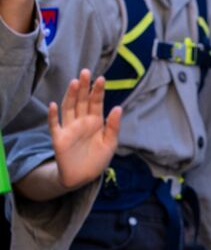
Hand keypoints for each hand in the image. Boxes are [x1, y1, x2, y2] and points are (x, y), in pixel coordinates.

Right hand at [48, 70, 121, 190]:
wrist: (83, 176)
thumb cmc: (98, 158)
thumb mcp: (111, 142)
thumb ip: (113, 126)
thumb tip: (118, 107)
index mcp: (96, 121)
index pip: (96, 102)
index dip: (97, 91)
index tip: (101, 79)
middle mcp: (81, 121)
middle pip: (81, 101)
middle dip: (83, 87)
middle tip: (86, 72)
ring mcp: (69, 128)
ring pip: (68, 108)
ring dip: (70, 96)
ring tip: (74, 82)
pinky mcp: (59, 139)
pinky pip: (54, 125)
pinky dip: (52, 116)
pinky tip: (53, 105)